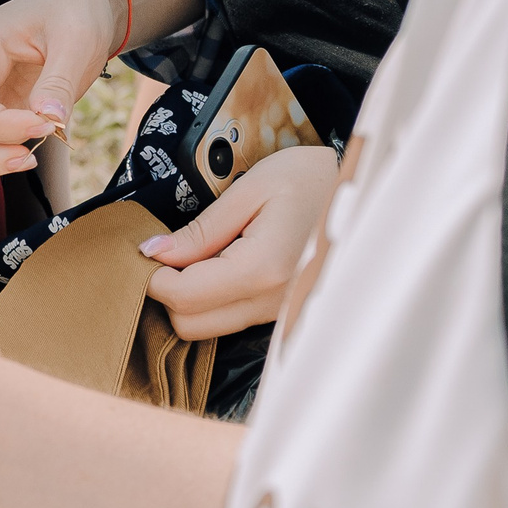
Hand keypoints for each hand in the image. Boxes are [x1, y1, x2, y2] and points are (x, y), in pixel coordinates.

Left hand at [141, 144, 340, 338]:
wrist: (363, 189)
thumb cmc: (307, 179)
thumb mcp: (249, 191)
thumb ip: (200, 230)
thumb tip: (153, 252)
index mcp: (263, 269)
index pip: (183, 296)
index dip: (151, 276)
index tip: (144, 249)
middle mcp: (273, 302)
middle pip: (190, 324)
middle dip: (166, 291)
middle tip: (165, 252)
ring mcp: (280, 314)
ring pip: (208, 328)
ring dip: (189, 297)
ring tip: (194, 255)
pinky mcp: (281, 313)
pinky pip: (231, 319)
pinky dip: (212, 300)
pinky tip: (217, 266)